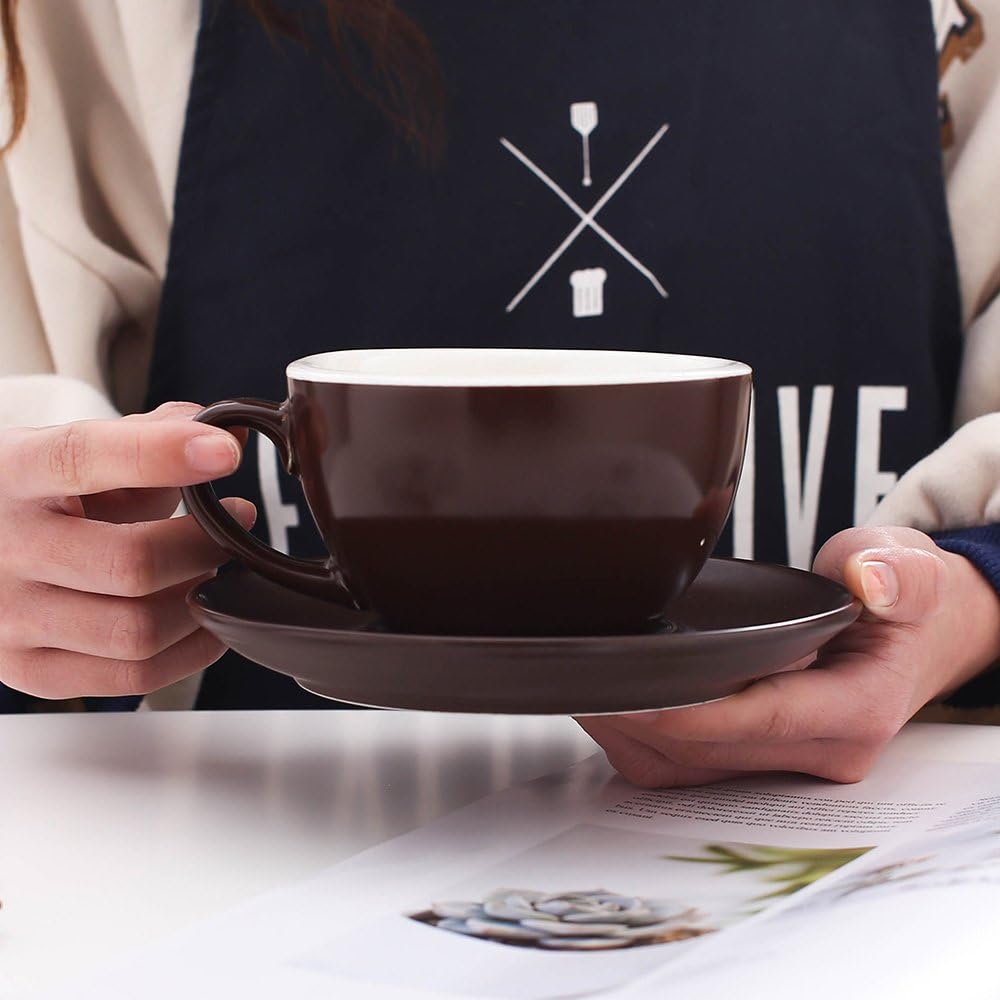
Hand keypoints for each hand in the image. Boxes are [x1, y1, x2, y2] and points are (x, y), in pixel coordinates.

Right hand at [0, 402, 254, 698]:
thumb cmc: (41, 497)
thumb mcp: (79, 451)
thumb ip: (154, 435)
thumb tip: (230, 431)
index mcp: (15, 472)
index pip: (86, 457)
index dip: (162, 454)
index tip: (223, 451)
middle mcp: (4, 546)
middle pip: (132, 562)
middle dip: (205, 546)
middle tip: (235, 526)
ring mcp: (10, 616)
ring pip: (139, 629)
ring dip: (200, 601)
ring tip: (211, 572)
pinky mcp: (29, 669)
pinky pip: (133, 677)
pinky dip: (189, 651)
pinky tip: (201, 619)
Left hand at [579, 527, 999, 786]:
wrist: (915, 637)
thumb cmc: (904, 604)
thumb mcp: (911, 569)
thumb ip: (895, 574)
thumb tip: (869, 584)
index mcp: (856, 709)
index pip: (762, 718)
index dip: (692, 710)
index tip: (633, 694)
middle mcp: (820, 752)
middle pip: (709, 750)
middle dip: (641, 720)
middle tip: (584, 678)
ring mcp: (787, 764)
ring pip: (687, 770)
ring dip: (630, 735)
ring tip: (585, 689)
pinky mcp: (760, 762)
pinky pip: (685, 768)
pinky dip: (641, 741)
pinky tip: (610, 705)